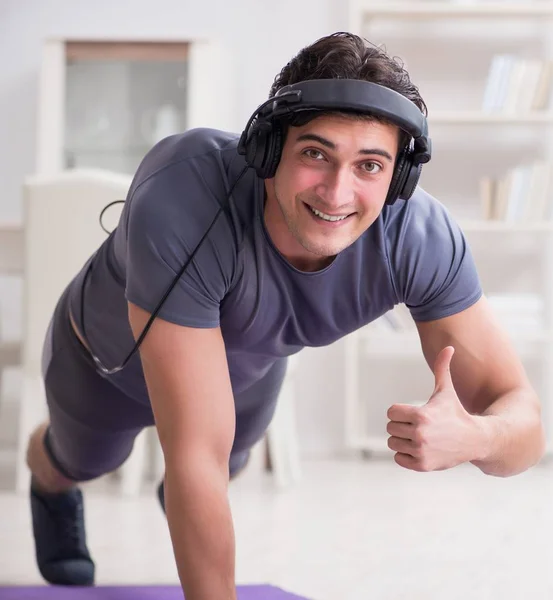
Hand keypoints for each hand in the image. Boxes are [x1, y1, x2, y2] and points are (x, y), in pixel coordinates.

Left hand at [386, 346, 482, 471]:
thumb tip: (449, 346)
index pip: (391, 412)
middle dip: (401, 426)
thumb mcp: (446, 391)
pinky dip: (405, 455)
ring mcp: (421, 451)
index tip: (414, 413)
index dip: (401, 412)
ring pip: (392, 444)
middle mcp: (419, 434)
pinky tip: (420, 449)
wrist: (474, 440)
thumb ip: (442, 368)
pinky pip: (398, 459)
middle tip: (418, 426)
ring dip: (402, 441)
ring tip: (420, 438)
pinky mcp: (422, 465)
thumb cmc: (456, 412)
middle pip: (390, 428)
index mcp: (420, 415)